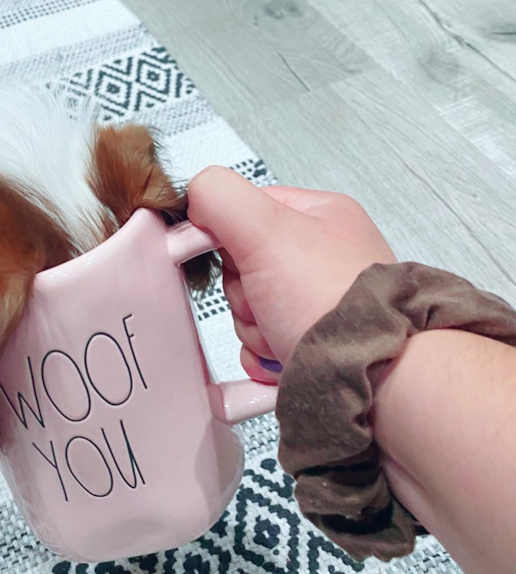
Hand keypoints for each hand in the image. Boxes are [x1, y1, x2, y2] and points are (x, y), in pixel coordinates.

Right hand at [188, 167, 396, 381]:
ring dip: (254, 327)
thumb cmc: (336, 303)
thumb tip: (195, 194)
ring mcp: (316, 303)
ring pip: (247, 308)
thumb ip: (221, 197)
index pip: (246, 209)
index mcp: (318, 217)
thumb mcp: (267, 228)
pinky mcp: (310, 343)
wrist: (377, 379)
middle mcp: (320, 258)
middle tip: (267, 299)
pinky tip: (284, 355)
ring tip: (284, 332)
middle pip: (241, 265)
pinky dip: (262, 355)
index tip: (222, 253)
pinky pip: (260, 345)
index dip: (223, 233)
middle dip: (244, 292)